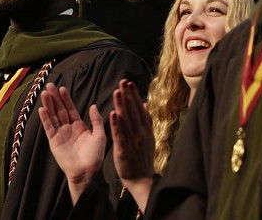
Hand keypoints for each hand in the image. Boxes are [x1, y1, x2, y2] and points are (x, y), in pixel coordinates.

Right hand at [39, 83, 105, 203]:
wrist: (87, 173)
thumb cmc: (95, 156)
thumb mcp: (100, 135)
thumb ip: (96, 120)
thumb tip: (93, 105)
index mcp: (79, 126)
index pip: (71, 109)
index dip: (66, 99)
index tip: (62, 88)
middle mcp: (68, 129)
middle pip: (59, 110)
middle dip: (55, 98)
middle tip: (49, 85)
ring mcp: (60, 135)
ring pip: (53, 116)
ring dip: (48, 105)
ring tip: (44, 93)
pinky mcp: (54, 142)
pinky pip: (49, 128)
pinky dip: (45, 119)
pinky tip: (42, 109)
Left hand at [110, 79, 154, 210]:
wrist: (142, 180)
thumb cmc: (143, 158)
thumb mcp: (148, 137)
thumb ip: (147, 120)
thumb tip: (145, 104)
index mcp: (145, 129)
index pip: (139, 108)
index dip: (134, 95)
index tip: (129, 83)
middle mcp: (140, 133)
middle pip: (133, 111)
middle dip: (128, 96)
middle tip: (123, 81)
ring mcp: (133, 141)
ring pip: (126, 121)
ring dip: (121, 106)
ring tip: (117, 92)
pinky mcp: (124, 150)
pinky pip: (120, 135)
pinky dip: (117, 124)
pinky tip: (113, 114)